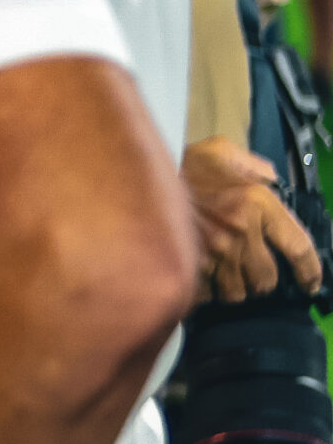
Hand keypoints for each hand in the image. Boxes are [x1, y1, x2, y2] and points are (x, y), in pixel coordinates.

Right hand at [182, 136, 321, 302]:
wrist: (134, 173)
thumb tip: (270, 178)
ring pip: (239, 291)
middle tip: (250, 269)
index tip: (309, 282)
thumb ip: (252, 164)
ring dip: (234, 286)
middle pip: (267, 278)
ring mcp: (215, 252)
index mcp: (257, 202)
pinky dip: (206, 289)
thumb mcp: (219, 150)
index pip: (299, 247)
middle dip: (261, 278)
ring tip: (224, 274)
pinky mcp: (191, 265)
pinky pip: (208, 293)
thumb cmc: (178, 163)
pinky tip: (200, 276)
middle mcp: (242, 230)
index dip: (309, 271)